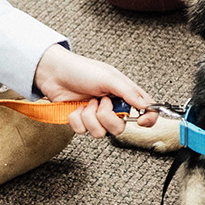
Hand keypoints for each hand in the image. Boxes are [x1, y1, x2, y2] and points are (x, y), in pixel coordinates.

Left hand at [33, 46, 157, 137]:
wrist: (55, 74)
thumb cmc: (83, 70)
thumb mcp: (109, 77)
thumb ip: (129, 92)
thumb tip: (145, 106)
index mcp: (125, 94)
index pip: (146, 111)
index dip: (148, 119)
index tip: (139, 120)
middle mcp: (114, 107)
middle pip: (120, 128)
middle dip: (107, 117)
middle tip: (101, 101)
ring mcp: (97, 116)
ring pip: (100, 133)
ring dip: (90, 117)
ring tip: (87, 102)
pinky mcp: (82, 122)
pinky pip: (82, 131)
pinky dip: (77, 119)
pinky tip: (76, 107)